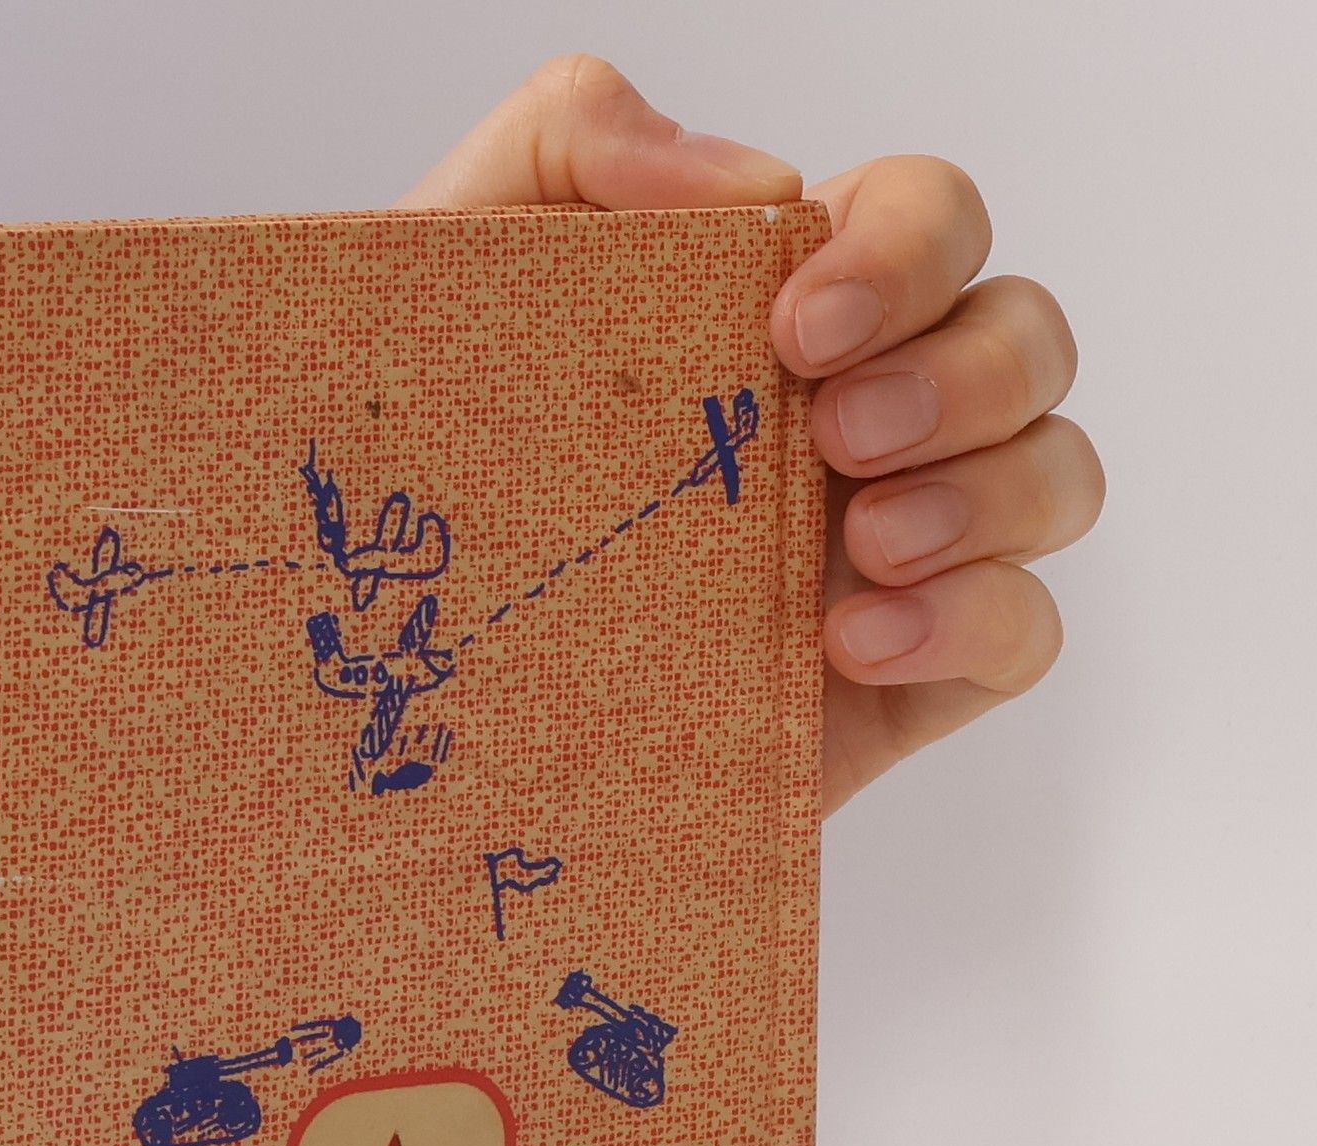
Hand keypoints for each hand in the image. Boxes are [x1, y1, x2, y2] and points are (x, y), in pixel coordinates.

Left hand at [399, 56, 1103, 812]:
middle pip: (1024, 337)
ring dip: (988, 492)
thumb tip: (751, 175)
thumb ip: (564, 146)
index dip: (906, 248)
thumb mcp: (447, 278)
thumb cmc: (425, 474)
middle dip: (961, 371)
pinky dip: (976, 619)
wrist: (410, 677)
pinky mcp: (896, 679)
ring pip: (1054, 474)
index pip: (927, 219)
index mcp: (779, 314)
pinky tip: (850, 643)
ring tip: (863, 544)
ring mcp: (889, 551)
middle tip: (831, 434)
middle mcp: (859, 419)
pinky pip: (1023, 632)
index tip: (795, 323)